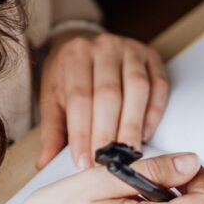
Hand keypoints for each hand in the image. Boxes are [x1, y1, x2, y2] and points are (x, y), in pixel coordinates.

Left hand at [37, 31, 168, 169]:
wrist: (82, 41)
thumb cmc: (67, 75)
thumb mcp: (52, 97)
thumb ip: (52, 129)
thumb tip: (45, 162)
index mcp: (74, 56)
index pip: (79, 98)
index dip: (83, 132)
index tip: (84, 161)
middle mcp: (103, 47)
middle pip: (109, 93)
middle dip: (109, 132)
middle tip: (109, 162)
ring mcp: (130, 49)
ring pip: (137, 88)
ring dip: (134, 123)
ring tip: (129, 152)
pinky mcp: (151, 56)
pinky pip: (158, 85)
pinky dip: (154, 111)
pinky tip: (147, 133)